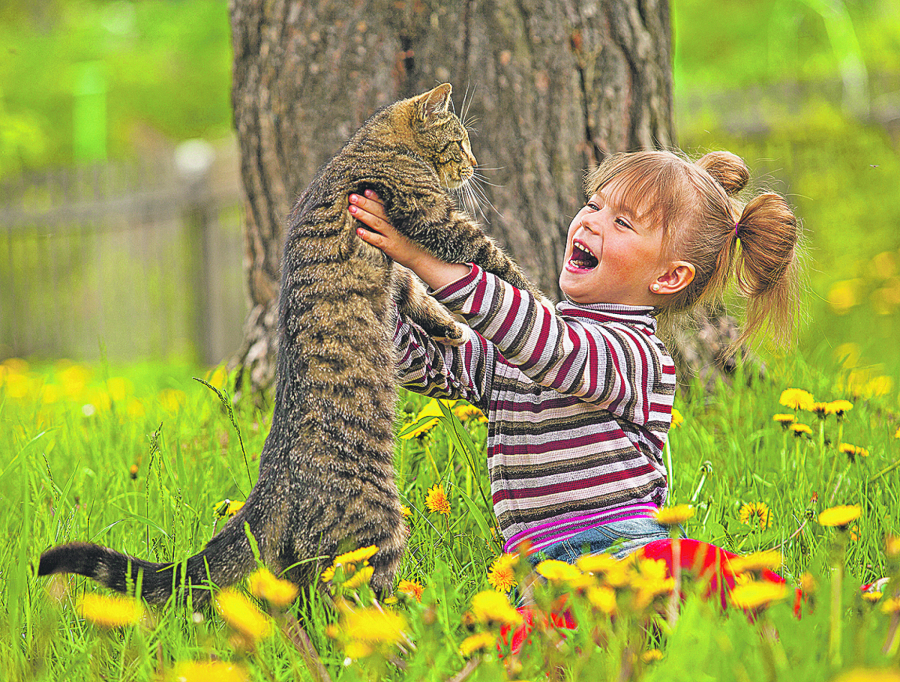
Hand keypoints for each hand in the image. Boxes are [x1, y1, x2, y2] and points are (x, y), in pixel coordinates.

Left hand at [349, 190, 469, 289]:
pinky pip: (378, 240)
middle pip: (378, 210)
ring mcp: (393, 235)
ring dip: (364, 215)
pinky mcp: (391, 247)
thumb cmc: (410, 241)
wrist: (422, 257)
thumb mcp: (404, 226)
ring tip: (351, 209)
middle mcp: (395, 223)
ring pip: (376, 222)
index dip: (375, 197)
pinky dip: (368, 235)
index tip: (365, 190)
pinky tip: (358, 231)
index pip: (385, 204)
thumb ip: (392, 218)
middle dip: (365, 203)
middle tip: (351, 196)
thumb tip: (376, 209)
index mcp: (398, 217)